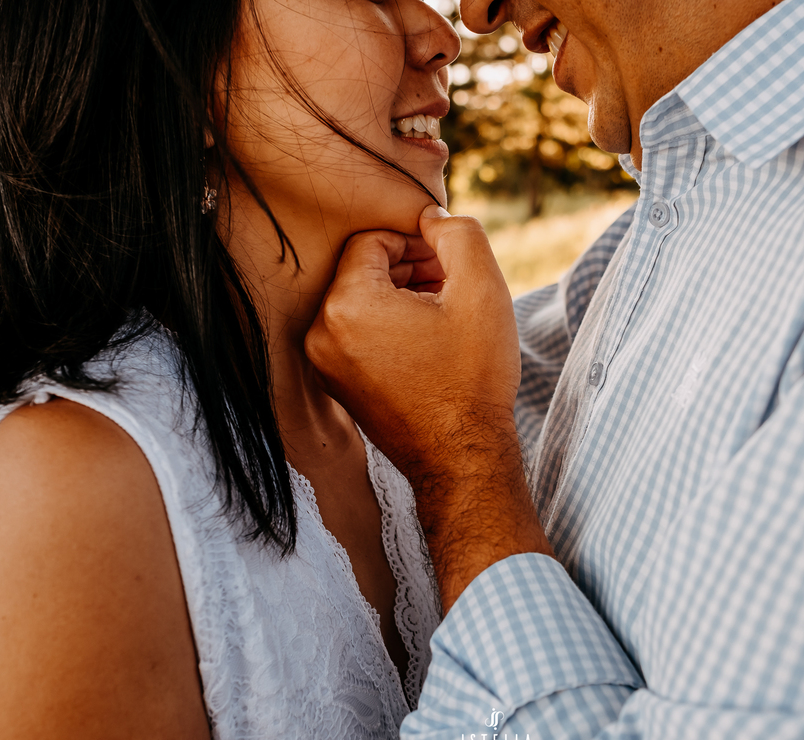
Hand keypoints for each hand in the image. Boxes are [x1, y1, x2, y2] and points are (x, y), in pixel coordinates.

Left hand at [307, 206, 552, 610]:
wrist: (462, 457)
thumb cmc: (473, 376)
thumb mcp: (481, 289)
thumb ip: (457, 233)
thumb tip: (431, 217)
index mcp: (347, 304)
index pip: (371, 241)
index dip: (414, 244)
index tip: (448, 266)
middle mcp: (321, 333)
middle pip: (361, 272)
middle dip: (407, 271)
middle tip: (451, 289)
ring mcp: (324, 365)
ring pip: (359, 304)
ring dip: (399, 300)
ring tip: (443, 319)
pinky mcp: (336, 386)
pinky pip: (356, 337)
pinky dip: (387, 330)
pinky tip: (427, 347)